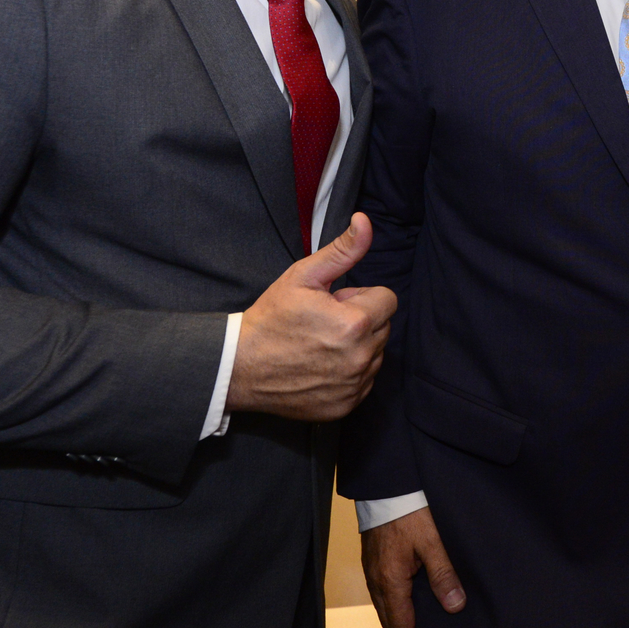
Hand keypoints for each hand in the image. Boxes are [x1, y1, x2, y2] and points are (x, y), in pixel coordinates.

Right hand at [225, 213, 395, 420]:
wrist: (241, 366)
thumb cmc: (272, 317)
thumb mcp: (303, 276)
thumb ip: (342, 250)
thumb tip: (365, 222)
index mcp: (355, 322)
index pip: (387, 299)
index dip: (360, 296)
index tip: (335, 302)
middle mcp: (361, 358)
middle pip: (384, 327)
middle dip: (361, 320)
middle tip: (324, 322)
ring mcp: (353, 385)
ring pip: (376, 355)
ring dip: (358, 347)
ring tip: (321, 344)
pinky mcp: (345, 406)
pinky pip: (364, 382)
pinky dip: (349, 373)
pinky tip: (320, 366)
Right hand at [362, 506, 464, 627]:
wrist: (386, 482)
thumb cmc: (409, 507)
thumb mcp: (432, 540)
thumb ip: (443, 574)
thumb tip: (455, 607)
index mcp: (390, 581)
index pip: (401, 627)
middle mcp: (376, 580)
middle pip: (390, 622)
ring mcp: (372, 570)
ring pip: (385, 608)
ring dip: (398, 626)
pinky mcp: (373, 560)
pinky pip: (382, 594)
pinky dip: (393, 608)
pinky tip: (405, 607)